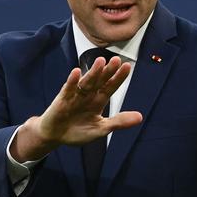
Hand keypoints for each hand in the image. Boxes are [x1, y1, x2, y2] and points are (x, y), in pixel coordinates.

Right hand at [11, 56, 142, 161]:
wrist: (55, 137)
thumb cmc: (78, 131)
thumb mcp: (101, 129)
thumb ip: (119, 122)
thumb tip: (140, 117)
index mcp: (98, 100)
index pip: (111, 86)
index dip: (119, 77)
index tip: (128, 66)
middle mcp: (88, 94)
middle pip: (100, 81)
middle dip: (108, 71)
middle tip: (117, 60)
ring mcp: (75, 95)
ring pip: (86, 82)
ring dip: (93, 72)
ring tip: (100, 61)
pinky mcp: (62, 99)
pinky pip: (68, 88)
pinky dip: (72, 81)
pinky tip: (76, 72)